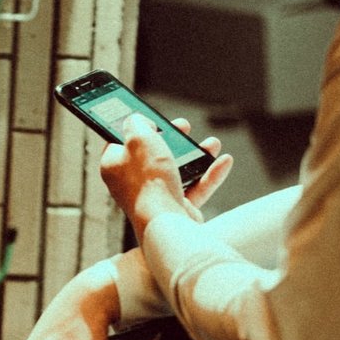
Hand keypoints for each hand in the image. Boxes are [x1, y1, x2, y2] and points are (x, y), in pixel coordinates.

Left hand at [100, 113, 231, 240]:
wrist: (166, 222)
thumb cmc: (149, 179)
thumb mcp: (139, 137)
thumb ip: (136, 123)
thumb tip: (137, 121)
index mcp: (114, 167)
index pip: (120, 143)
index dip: (135, 128)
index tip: (149, 117)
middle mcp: (132, 184)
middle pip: (153, 155)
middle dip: (173, 138)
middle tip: (183, 126)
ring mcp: (154, 198)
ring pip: (178, 171)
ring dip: (197, 155)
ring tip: (212, 143)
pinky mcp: (175, 210)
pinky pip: (195, 190)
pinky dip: (210, 176)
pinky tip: (224, 162)